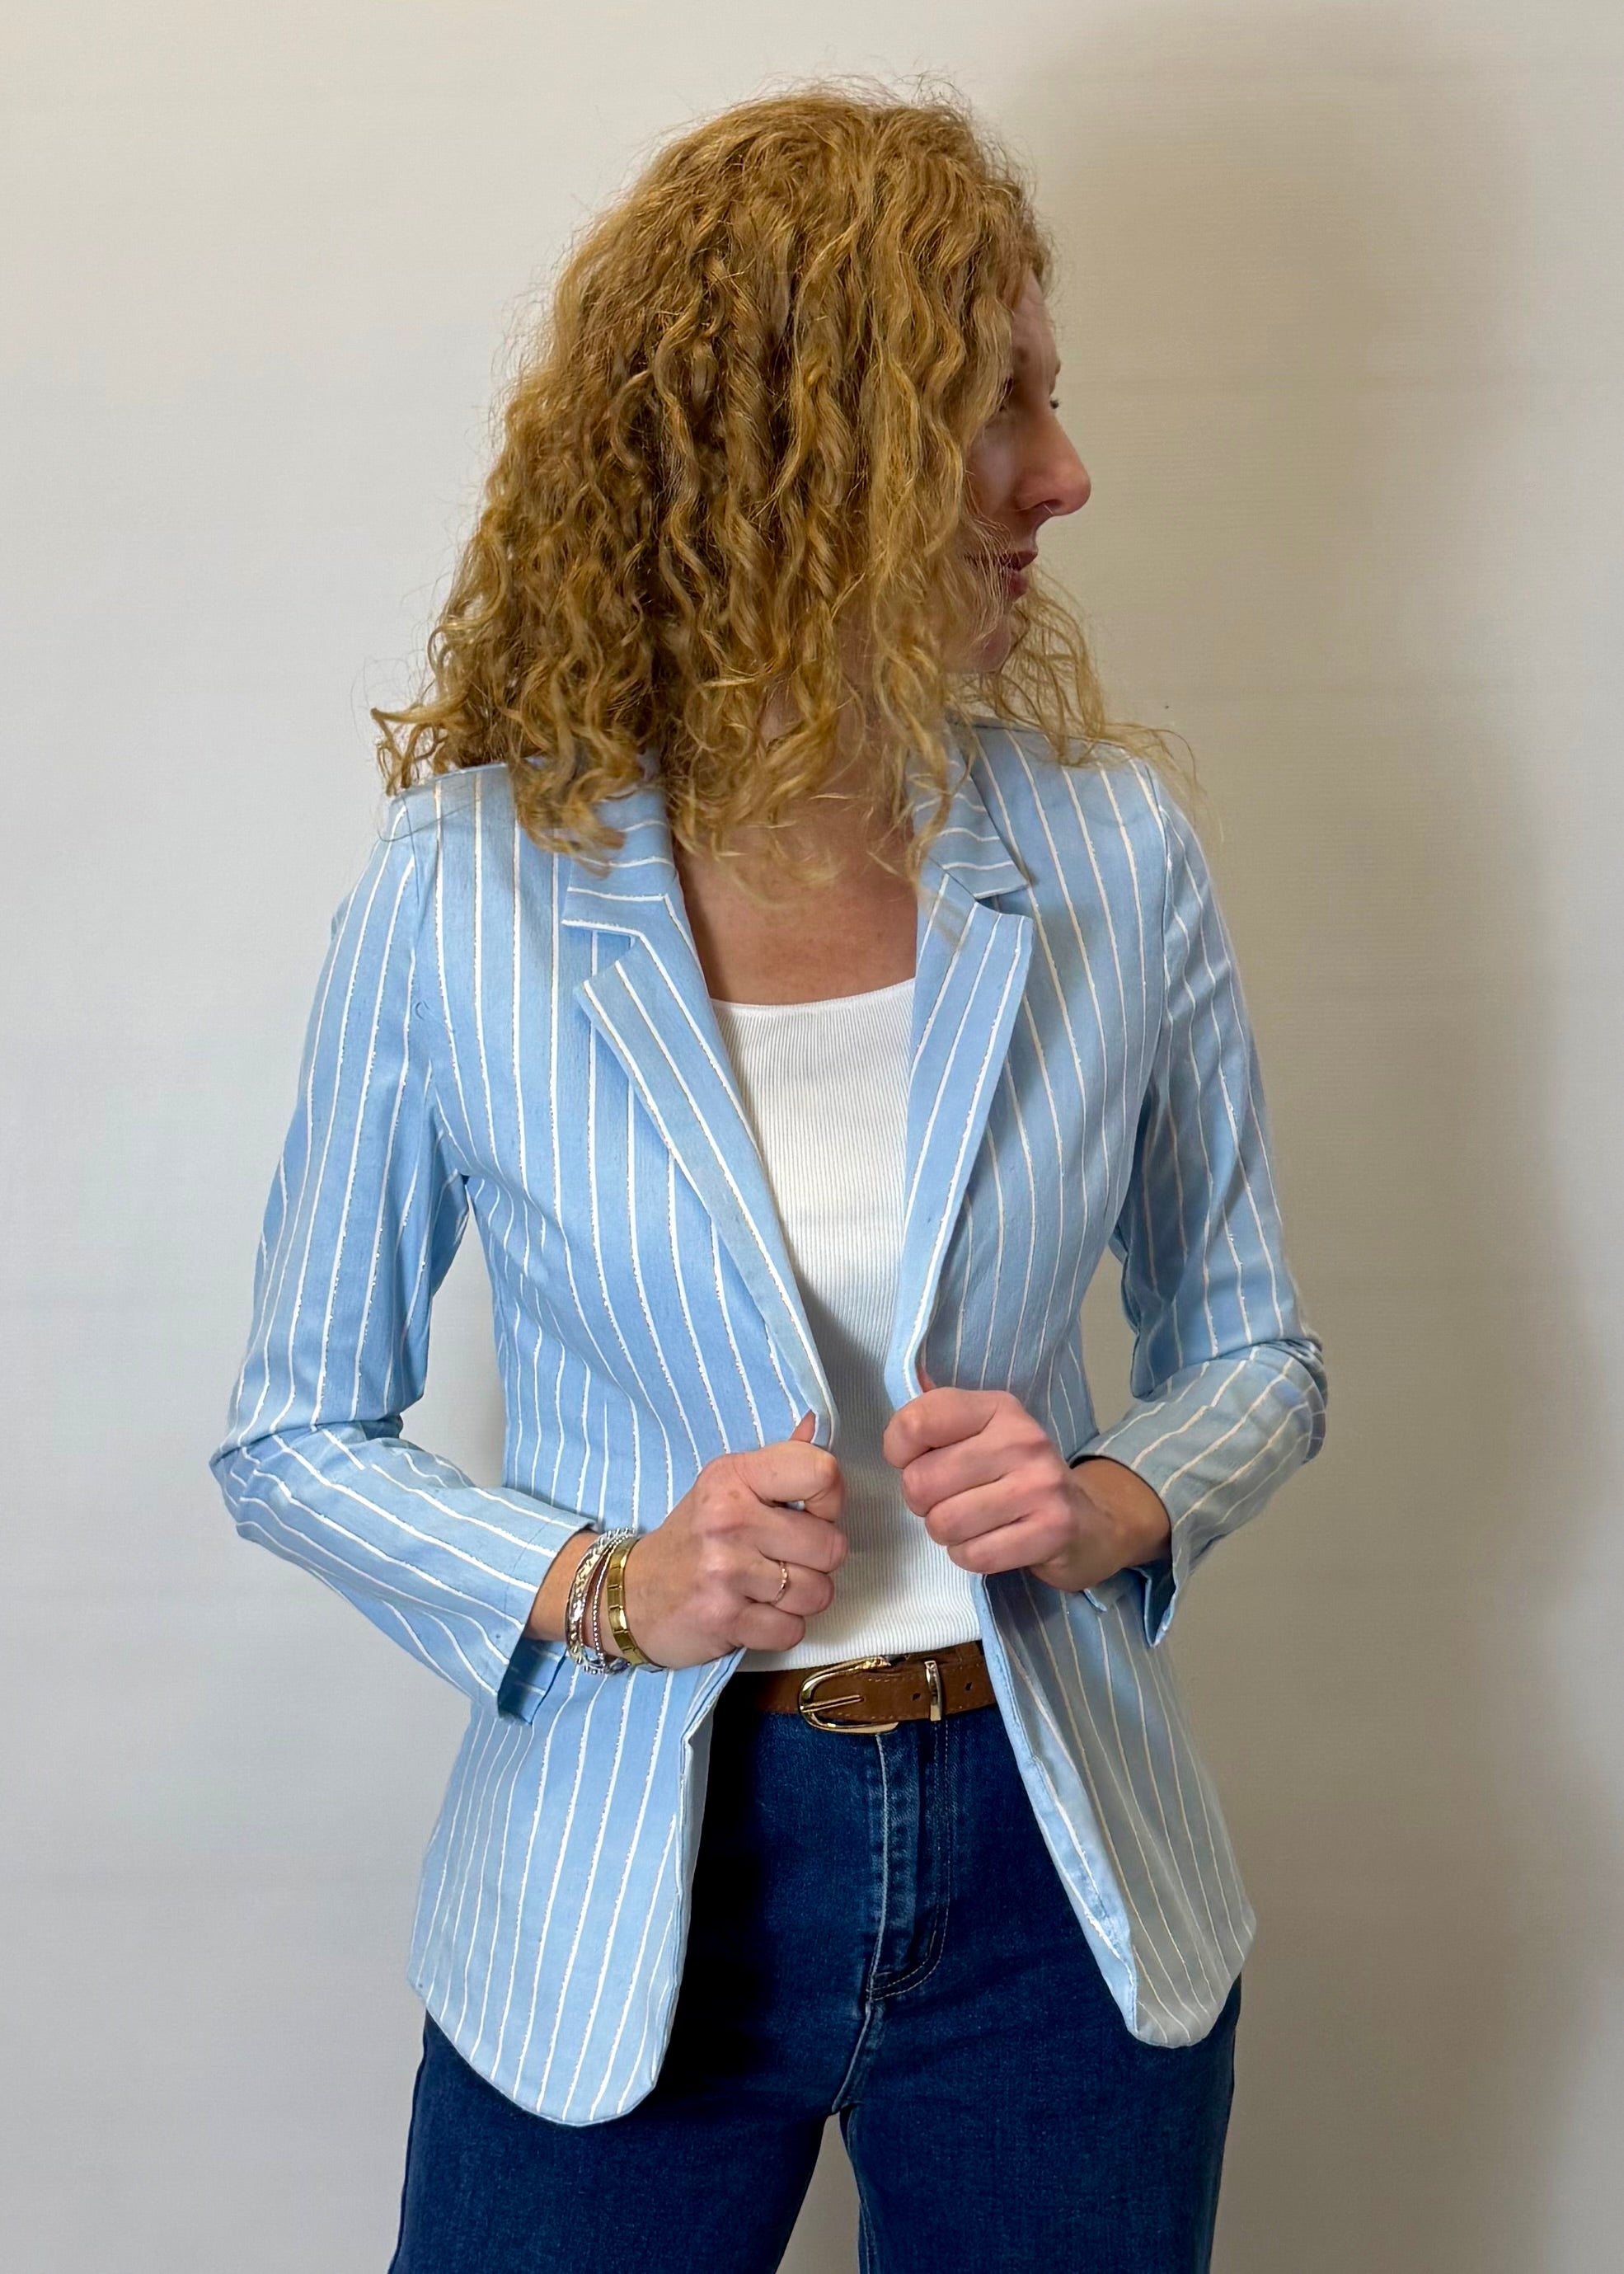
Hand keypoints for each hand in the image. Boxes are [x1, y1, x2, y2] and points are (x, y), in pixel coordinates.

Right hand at [616, 1413, 846, 1667]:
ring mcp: (725, 1571)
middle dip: (817, 1561)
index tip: (809, 1513)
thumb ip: (778, 1461)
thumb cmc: (693, 1538)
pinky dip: (780, 1629)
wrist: (632, 1594)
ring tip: (768, 1588)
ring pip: (818, 1592)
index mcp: (734, 1476)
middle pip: (831, 1545)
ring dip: (800, 1599)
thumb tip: (814, 1424)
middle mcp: (729, 1518)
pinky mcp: (724, 1618)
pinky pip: (793, 1630)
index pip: (823, 1473)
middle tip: (784, 1559)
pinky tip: (754, 1612)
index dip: (830, 1500)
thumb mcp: (727, 1486)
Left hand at [881, 1363, 1169, 1592]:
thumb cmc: (1019, 1475)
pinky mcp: (1052, 1530)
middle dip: (923, 1503)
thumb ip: (941, 1414)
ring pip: (944, 1523)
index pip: (916, 1422)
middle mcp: (1021, 1439)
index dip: (899, 1450)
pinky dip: (970, 1556)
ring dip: (947, 1533)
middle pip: (921, 1483)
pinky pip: (974, 1554)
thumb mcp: (985, 1432)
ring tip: (971, 1523)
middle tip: (949, 1501)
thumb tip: (910, 1376)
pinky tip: (990, 1542)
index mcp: (998, 1407)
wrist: (1092, 1519)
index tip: (915, 1460)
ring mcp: (1041, 1485)